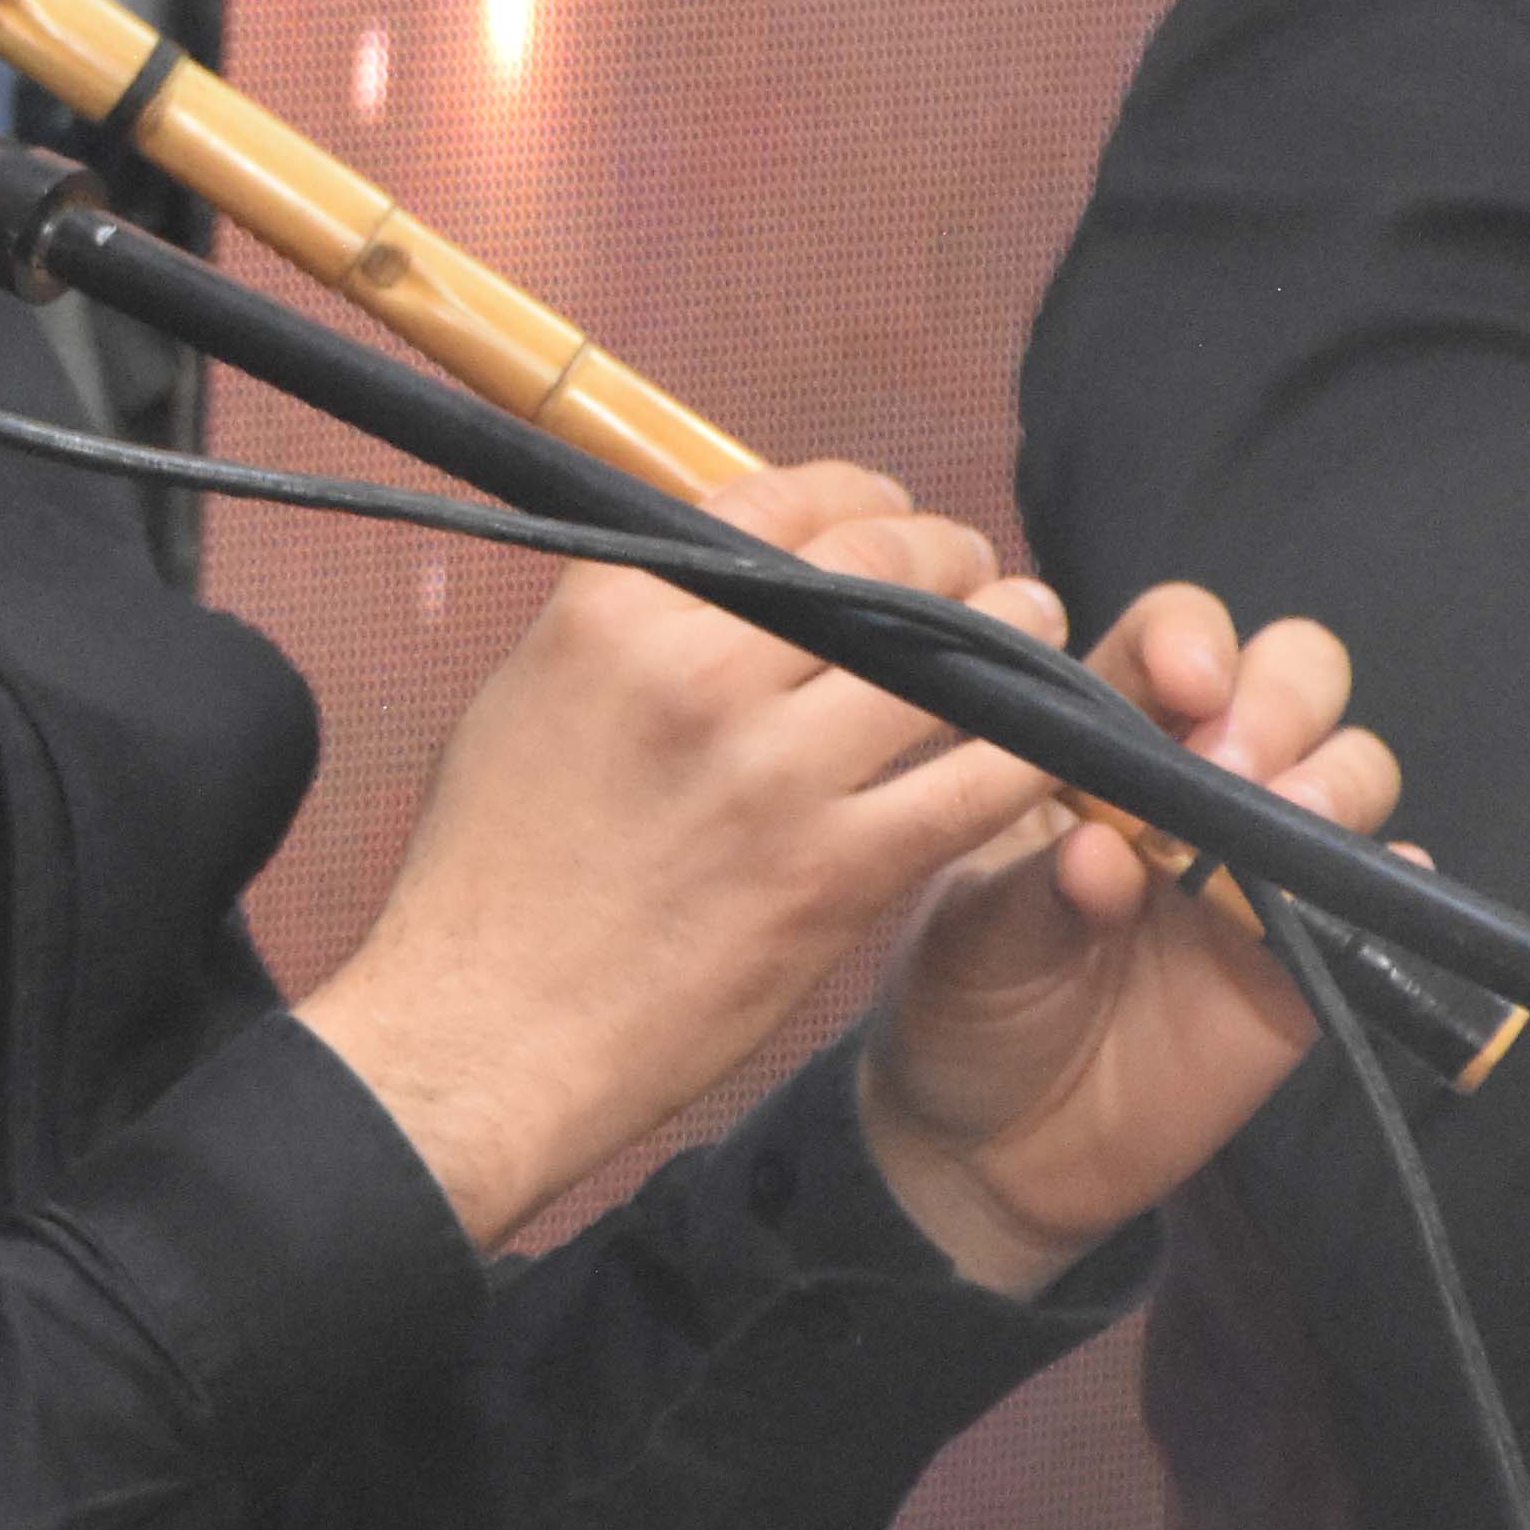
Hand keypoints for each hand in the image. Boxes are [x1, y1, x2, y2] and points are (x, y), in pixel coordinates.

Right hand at [294, 461, 1120, 1248]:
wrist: (484, 1034)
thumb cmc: (489, 879)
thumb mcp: (527, 698)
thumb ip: (629, 626)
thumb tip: (721, 569)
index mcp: (612, 614)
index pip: (775, 500)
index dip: (860, 495)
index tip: (891, 512)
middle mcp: (695, 672)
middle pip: (874, 562)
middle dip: (946, 549)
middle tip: (974, 566)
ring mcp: (769, 773)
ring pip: (945, 655)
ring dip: (1011, 626)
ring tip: (1032, 623)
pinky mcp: (829, 873)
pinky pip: (973, 784)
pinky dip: (1027, 750)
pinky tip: (1045, 738)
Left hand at [854, 580, 1398, 1290]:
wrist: (989, 1148)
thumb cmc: (964, 1003)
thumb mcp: (970, 937)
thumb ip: (1032, 890)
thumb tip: (1100, 851)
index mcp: (1100, 743)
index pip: (1169, 641)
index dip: (1189, 639)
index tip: (1182, 681)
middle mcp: (1197, 782)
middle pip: (1291, 673)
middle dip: (1279, 696)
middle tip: (1231, 763)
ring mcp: (1264, 863)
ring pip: (1351, 767)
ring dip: (1332, 780)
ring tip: (1279, 827)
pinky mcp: (1312, 956)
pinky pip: (1387, 897)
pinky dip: (1391, 880)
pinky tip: (1349, 897)